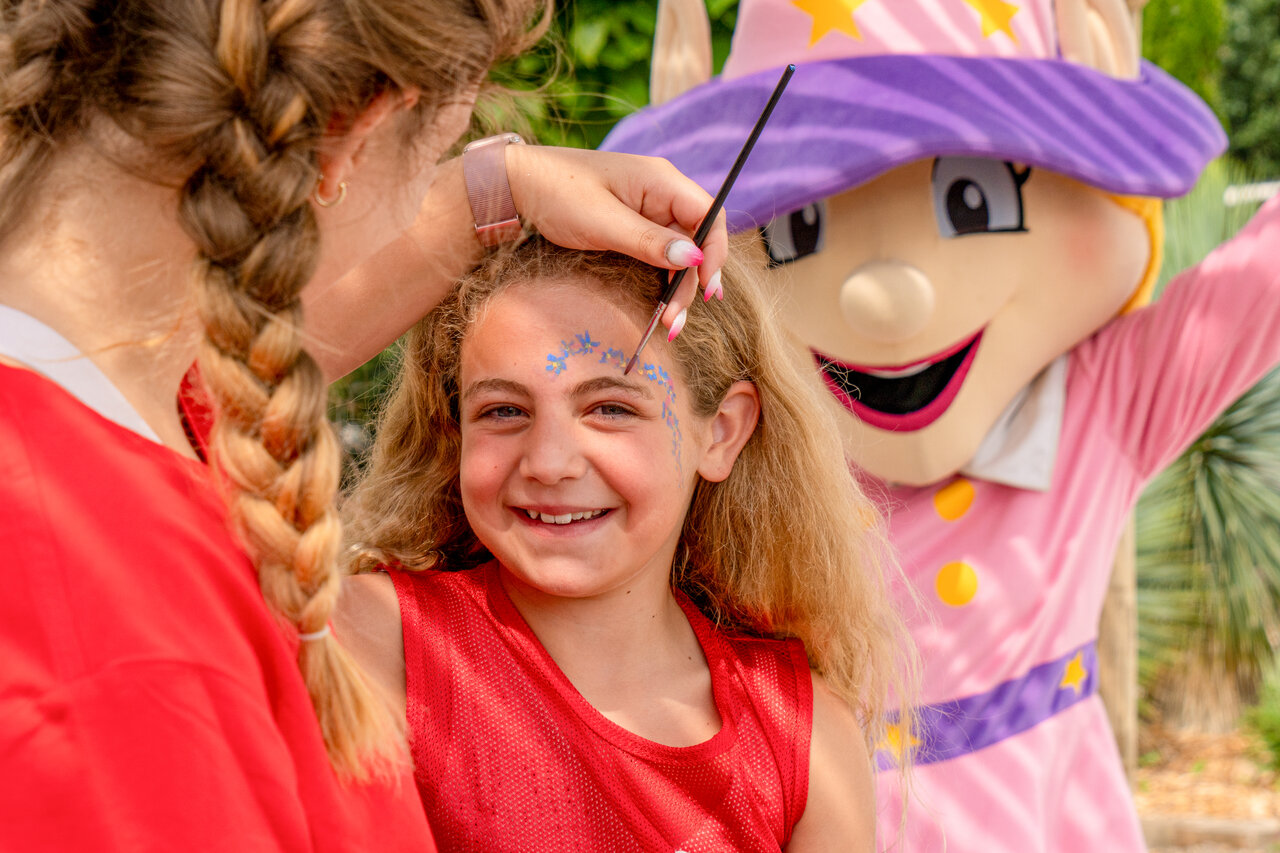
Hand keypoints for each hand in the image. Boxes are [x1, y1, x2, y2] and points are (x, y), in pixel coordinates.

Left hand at [506, 145, 727, 332]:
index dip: (714, 252)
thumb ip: (649, 241)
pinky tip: (659, 306)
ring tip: (669, 324)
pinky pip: (660, 255)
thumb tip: (694, 258)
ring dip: (677, 288)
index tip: (707, 287)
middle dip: (692, 282)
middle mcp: (661, 193)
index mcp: (661, 180)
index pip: (709, 215)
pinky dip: (662, 281)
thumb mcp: (603, 222)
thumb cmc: (558, 193)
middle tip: (676, 321)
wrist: (518, 185)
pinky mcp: (635, 227)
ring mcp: (648, 210)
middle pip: (697, 240)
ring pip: (679, 254)